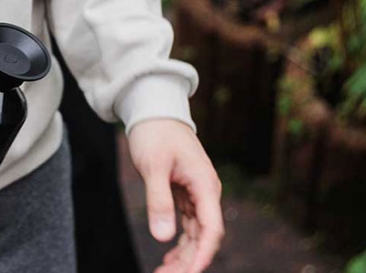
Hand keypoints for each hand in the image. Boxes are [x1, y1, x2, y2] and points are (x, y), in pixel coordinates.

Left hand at [128, 119, 224, 272]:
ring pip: (196, 234)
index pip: (212, 230)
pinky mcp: (186, 192)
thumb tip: (163, 239)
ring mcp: (197, 193)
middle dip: (188, 262)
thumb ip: (159, 200)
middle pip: (204, 237)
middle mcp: (206, 192)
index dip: (202, 256)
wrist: (153, 108)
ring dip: (183, 256)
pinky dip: (178, 242)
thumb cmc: (155, 132)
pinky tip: (167, 258)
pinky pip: (188, 225)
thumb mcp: (154, 166)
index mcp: (205, 185)